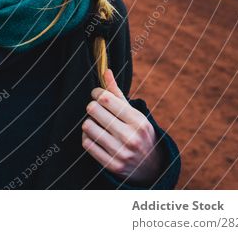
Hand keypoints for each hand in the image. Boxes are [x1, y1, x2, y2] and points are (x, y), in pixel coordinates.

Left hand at [81, 69, 163, 184]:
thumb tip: (105, 70)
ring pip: (87, 126)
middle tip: (96, 109)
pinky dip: (87, 137)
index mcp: (137, 120)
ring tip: (97, 123)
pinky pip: (86, 143)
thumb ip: (117, 93)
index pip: (105, 98)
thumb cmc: (138, 132)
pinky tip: (95, 136)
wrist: (151, 167)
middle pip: (93, 110)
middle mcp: (130, 137)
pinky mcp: (111, 165)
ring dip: (89, 122)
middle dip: (92, 107)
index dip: (97, 92)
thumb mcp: (133, 112)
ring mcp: (121, 152)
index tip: (98, 94)